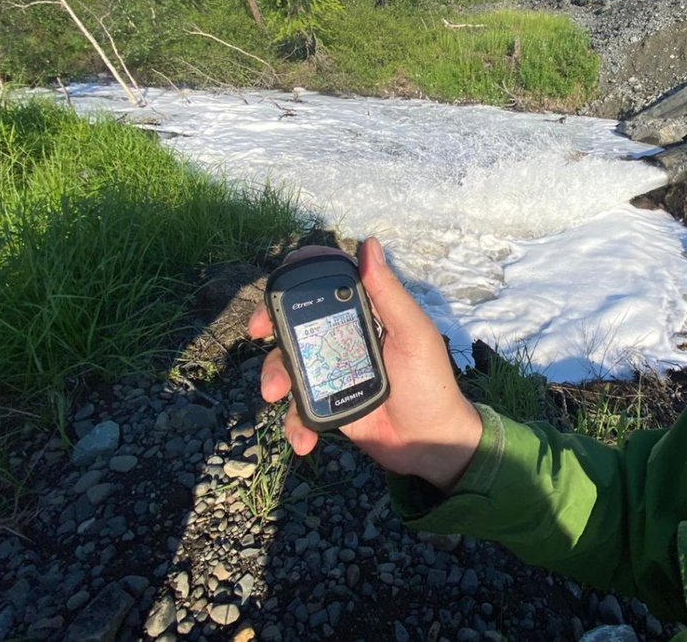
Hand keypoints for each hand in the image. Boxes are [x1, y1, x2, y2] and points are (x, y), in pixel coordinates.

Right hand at [248, 237, 482, 492]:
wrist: (430, 443)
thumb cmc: (431, 383)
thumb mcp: (414, 335)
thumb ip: (389, 293)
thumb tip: (369, 243)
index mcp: (365, 315)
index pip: (327, 284)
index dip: (301, 275)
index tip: (281, 279)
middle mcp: (342, 338)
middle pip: (295, 321)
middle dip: (269, 323)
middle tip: (256, 331)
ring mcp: (331, 371)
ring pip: (287, 363)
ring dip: (274, 377)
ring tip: (276, 394)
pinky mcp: (325, 405)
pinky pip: (297, 410)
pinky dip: (294, 424)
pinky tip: (304, 440)